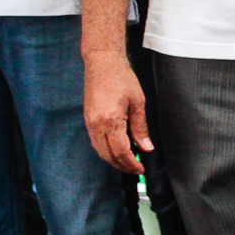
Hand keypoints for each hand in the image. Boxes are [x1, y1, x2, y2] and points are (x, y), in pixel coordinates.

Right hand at [83, 51, 151, 173]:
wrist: (102, 64)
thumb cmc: (122, 79)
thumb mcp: (138, 103)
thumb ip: (140, 128)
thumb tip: (146, 148)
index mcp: (110, 121)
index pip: (121, 152)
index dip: (131, 164)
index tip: (141, 169)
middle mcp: (96, 125)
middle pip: (108, 155)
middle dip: (122, 165)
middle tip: (136, 170)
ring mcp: (89, 123)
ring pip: (100, 151)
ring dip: (113, 159)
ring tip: (129, 162)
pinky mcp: (88, 120)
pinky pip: (96, 142)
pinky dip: (106, 150)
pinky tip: (118, 149)